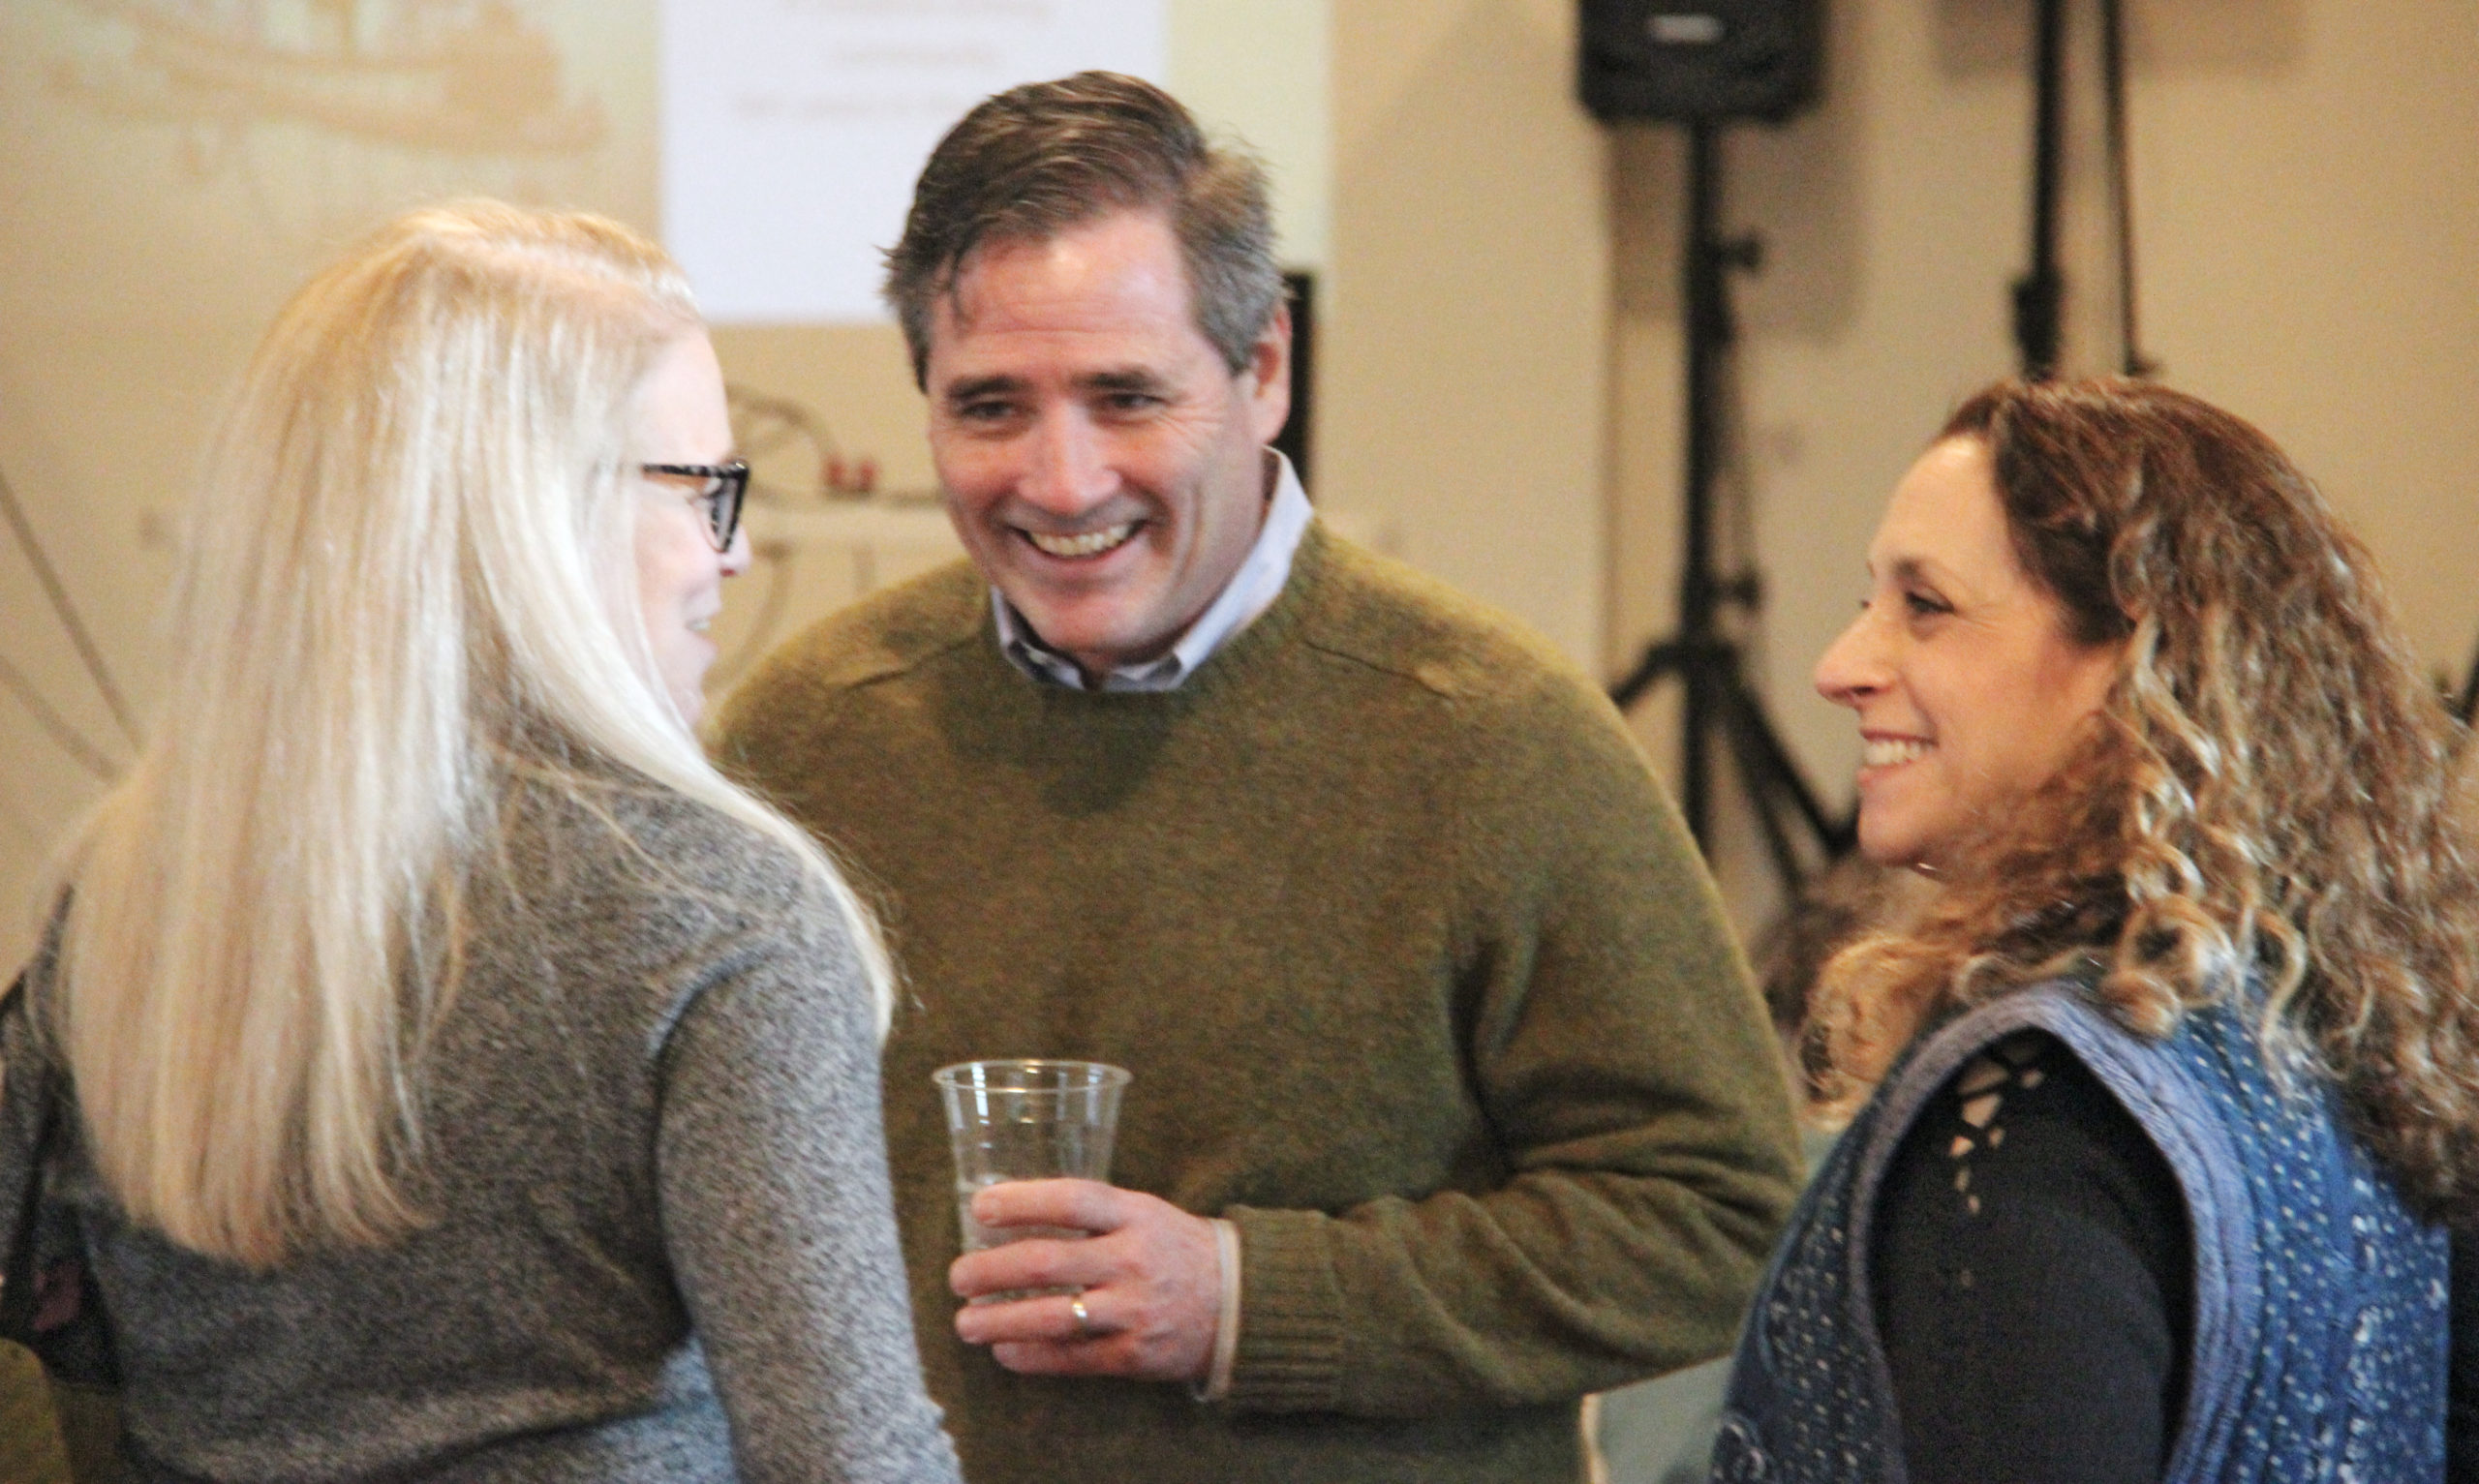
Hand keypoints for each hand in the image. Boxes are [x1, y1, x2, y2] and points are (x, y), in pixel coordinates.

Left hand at [949, 1178, 1220, 1383]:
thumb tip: (1012, 1211)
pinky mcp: (1133, 1355)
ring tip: (966, 1322)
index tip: (980, 1208)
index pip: (1073, 1200)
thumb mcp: (1143, 1212)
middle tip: (958, 1276)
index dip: (1022, 1201)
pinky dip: (1030, 1356)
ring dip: (999, 1320)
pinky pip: (1070, 1358)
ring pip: (1053, 1317)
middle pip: (1048, 1262)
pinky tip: (1004, 1349)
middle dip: (991, 1270)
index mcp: (1135, 1215)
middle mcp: (1133, 1261)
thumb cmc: (1173, 1249)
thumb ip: (1091, 1212)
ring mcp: (1133, 1311)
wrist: (1237, 1302)